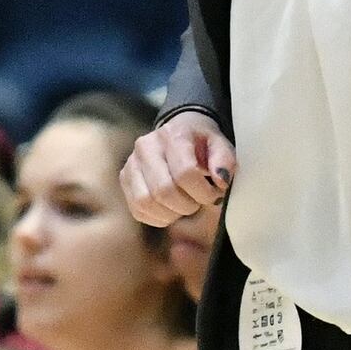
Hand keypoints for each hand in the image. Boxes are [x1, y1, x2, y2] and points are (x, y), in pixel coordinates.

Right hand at [121, 116, 235, 232]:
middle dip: (187, 205)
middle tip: (198, 201)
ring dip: (171, 213)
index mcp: (173, 135)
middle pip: (163, 191)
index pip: (185, 173)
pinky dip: (158, 218)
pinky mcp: (125, 178)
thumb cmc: (201, 142)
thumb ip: (225, 160)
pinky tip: (171, 209)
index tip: (214, 194)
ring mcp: (132, 162)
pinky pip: (138, 210)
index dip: (203, 193)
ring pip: (146, 202)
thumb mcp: (220, 144)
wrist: (178, 132)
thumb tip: (221, 181)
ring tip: (184, 206)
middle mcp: (146, 146)